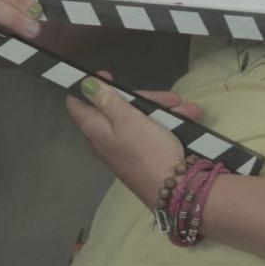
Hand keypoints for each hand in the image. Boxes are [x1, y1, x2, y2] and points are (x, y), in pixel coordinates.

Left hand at [66, 77, 200, 206]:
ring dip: (161, 111)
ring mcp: (122, 149)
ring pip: (137, 119)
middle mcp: (104, 139)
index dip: (90, 86)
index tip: (110, 75)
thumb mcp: (128, 118)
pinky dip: (165, 125)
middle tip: (166, 97)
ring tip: (185, 109)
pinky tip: (186, 120)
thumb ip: (106, 100)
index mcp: (94, 128)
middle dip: (142, 99)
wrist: (174, 190)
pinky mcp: (139, 157)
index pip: (79, 103)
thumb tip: (84, 85)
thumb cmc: (149, 151)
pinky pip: (148, 133)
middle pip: (116, 108)